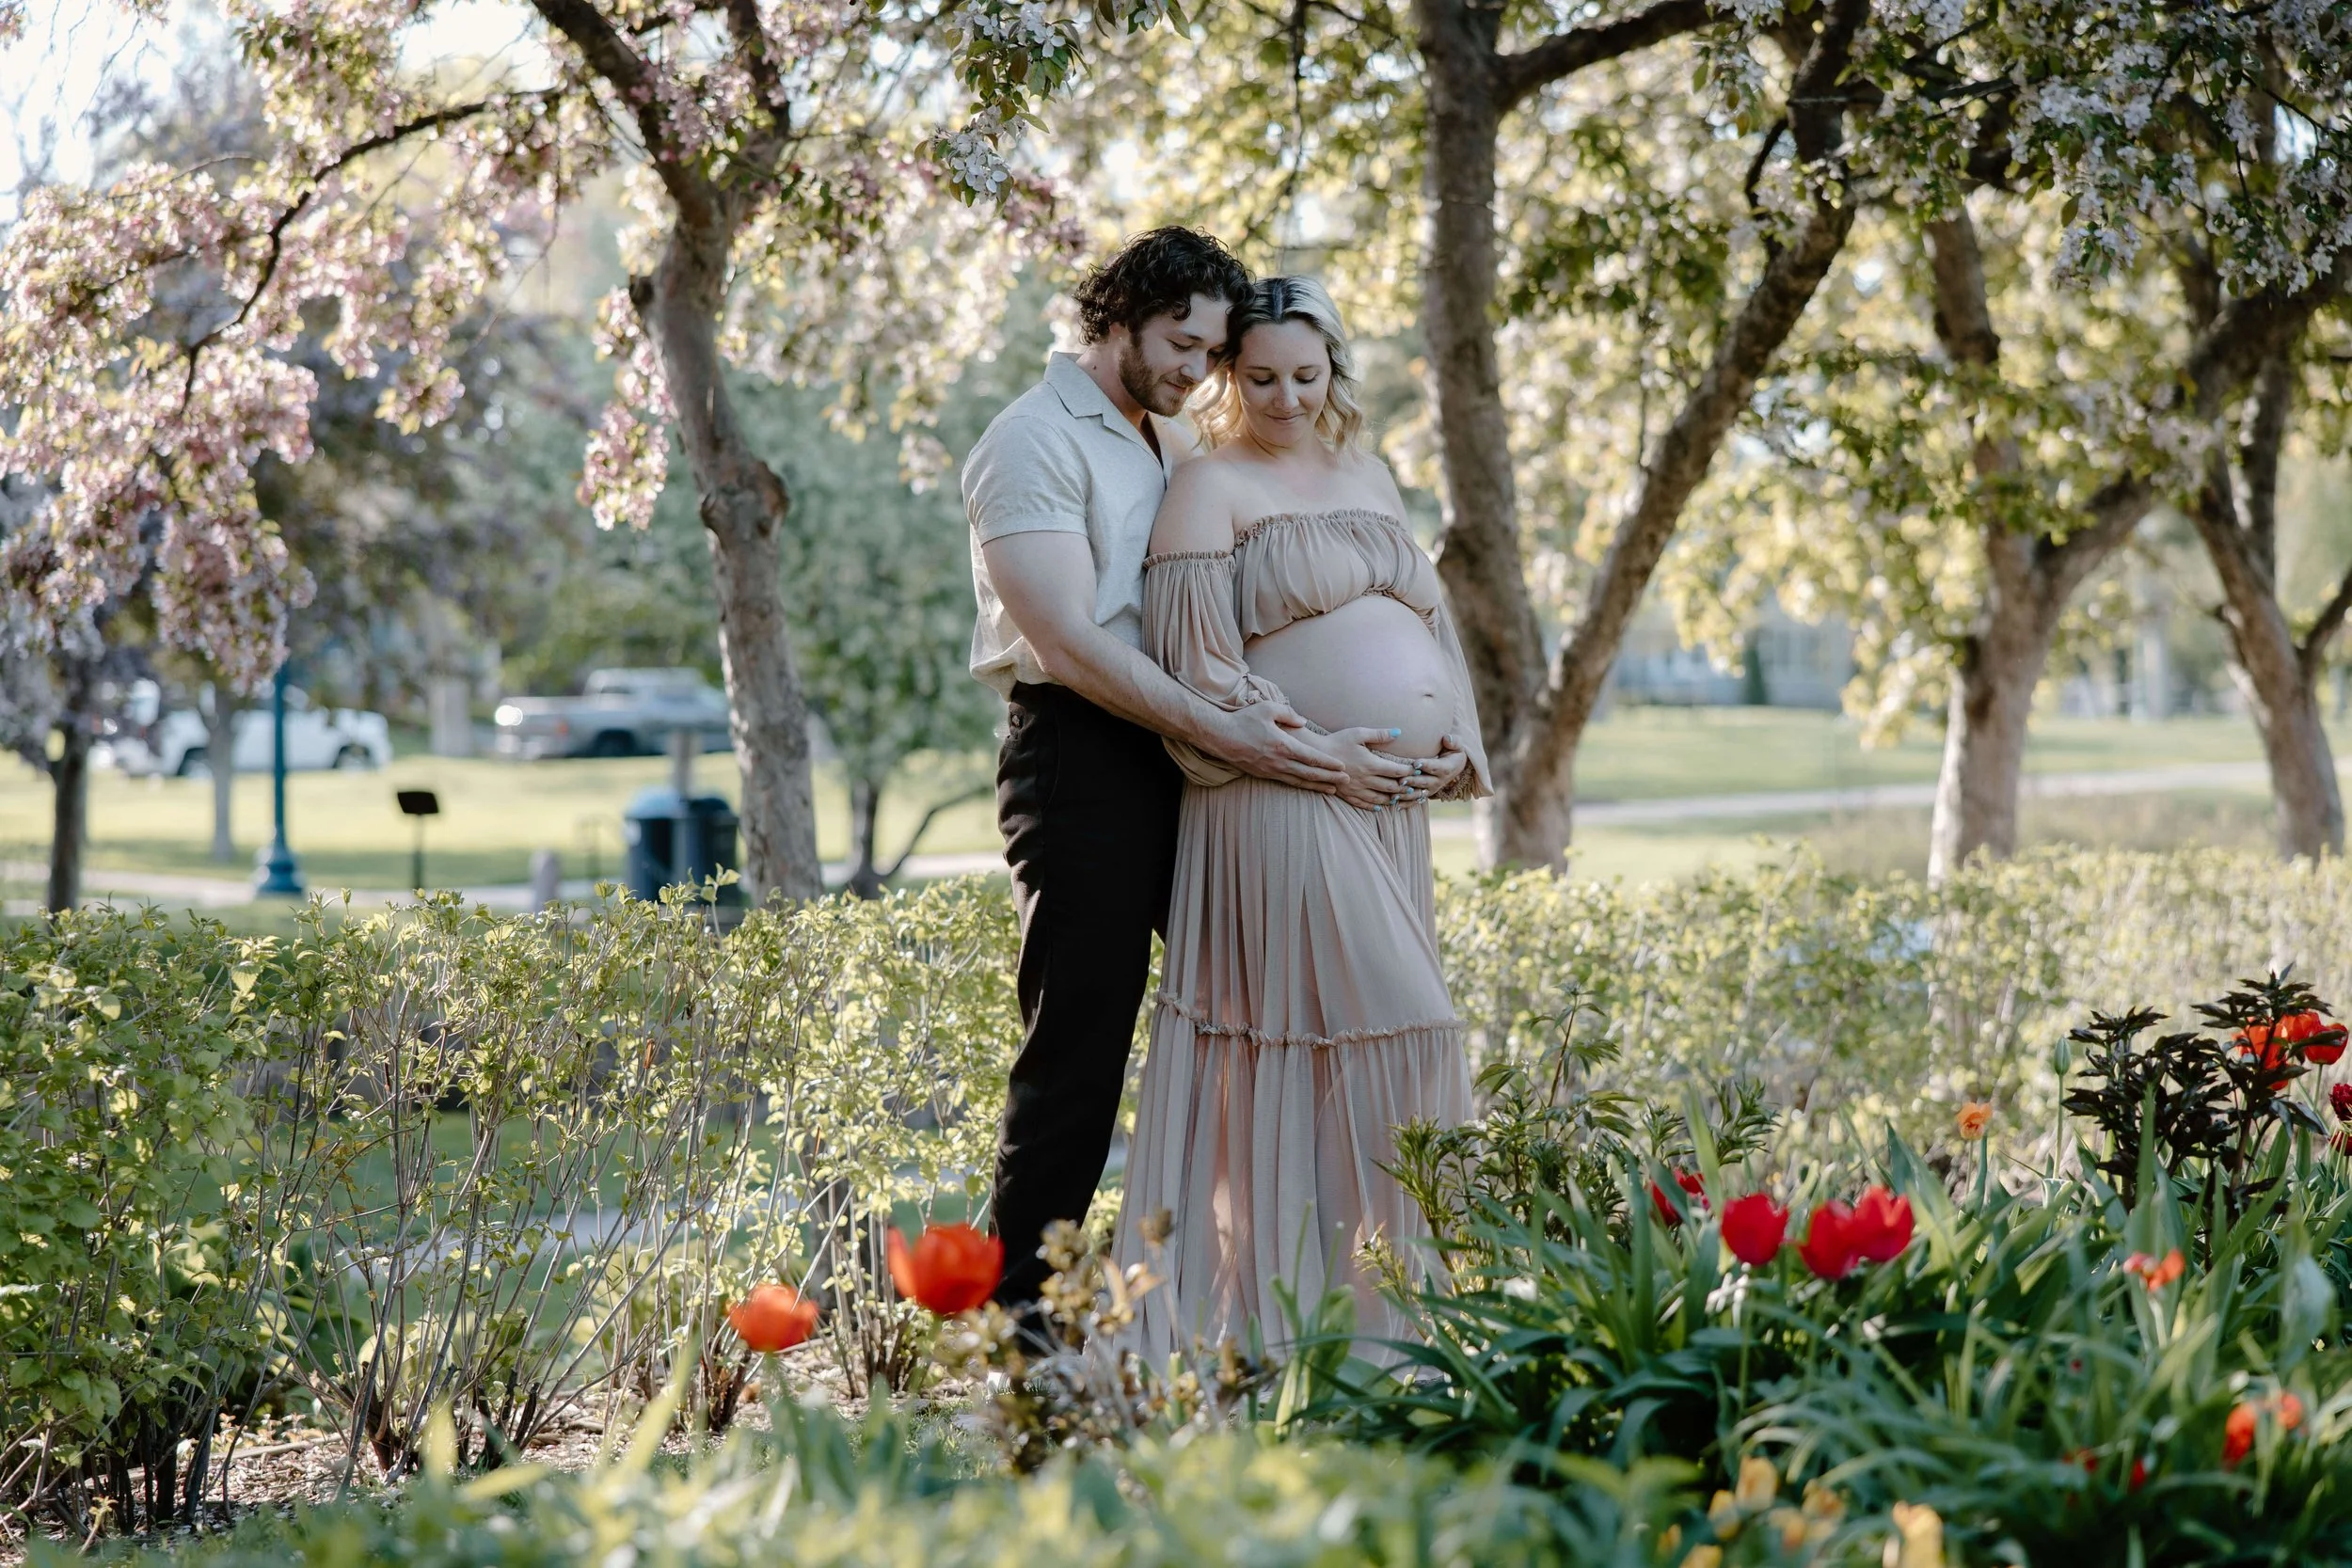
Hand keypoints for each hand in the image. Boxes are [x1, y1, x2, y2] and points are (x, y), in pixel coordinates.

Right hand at [1204, 703, 1352, 790]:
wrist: (1220, 736)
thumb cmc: (1243, 720)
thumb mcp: (1267, 709)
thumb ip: (1288, 714)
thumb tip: (1304, 721)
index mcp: (1283, 745)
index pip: (1311, 757)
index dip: (1328, 763)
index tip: (1342, 767)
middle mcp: (1279, 761)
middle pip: (1309, 773)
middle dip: (1329, 778)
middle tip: (1346, 781)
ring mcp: (1271, 770)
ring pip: (1299, 781)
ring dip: (1317, 786)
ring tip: (1333, 789)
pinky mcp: (1264, 774)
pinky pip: (1287, 782)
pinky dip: (1301, 786)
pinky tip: (1309, 786)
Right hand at [1315, 725, 1417, 810]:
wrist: (1315, 755)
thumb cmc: (1337, 741)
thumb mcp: (1359, 733)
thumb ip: (1380, 734)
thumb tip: (1399, 731)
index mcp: (1371, 763)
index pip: (1396, 770)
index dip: (1410, 771)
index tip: (1418, 770)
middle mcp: (1366, 779)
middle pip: (1392, 786)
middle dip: (1406, 787)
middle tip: (1417, 788)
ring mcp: (1357, 789)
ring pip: (1380, 798)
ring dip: (1394, 798)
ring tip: (1403, 798)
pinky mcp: (1348, 794)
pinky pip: (1364, 804)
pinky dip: (1375, 806)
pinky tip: (1381, 806)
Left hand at [1396, 739, 1470, 804]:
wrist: (1454, 765)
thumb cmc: (1452, 751)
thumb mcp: (1457, 745)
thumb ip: (1454, 741)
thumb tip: (1447, 738)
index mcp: (1446, 768)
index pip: (1436, 767)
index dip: (1426, 765)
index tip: (1415, 763)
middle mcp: (1439, 781)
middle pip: (1424, 782)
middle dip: (1412, 781)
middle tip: (1401, 780)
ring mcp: (1431, 789)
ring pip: (1418, 793)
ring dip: (1406, 794)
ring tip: (1395, 794)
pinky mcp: (1425, 794)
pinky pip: (1415, 800)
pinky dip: (1406, 803)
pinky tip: (1395, 804)